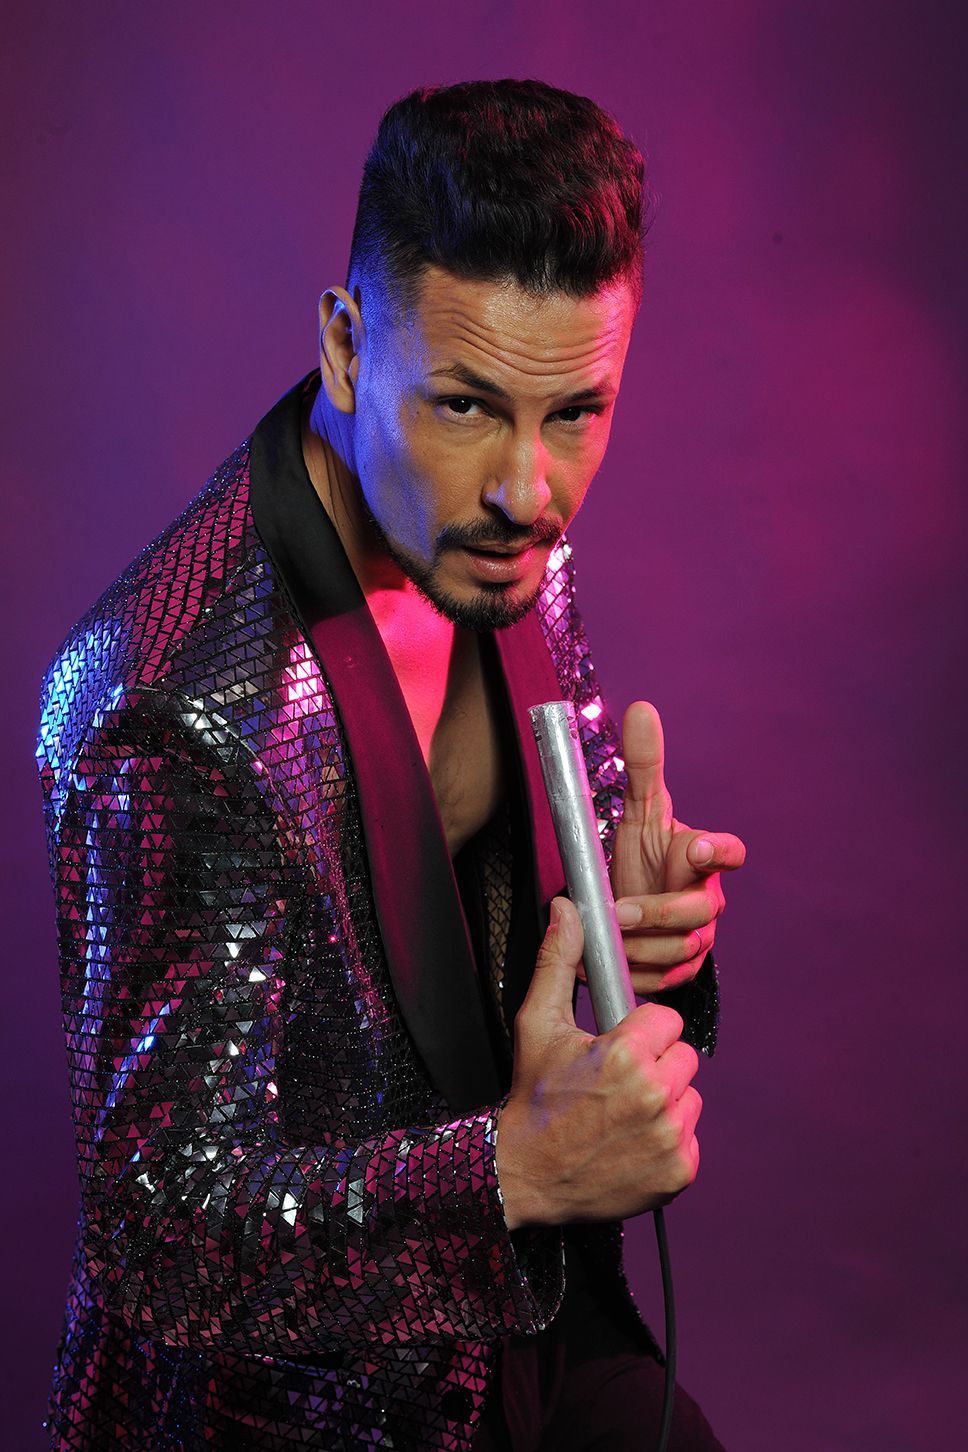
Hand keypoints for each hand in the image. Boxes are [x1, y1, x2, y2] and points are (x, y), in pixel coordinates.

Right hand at [496, 898, 701, 1230]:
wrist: (525, 1174)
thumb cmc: (534, 1096)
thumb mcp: (538, 1025)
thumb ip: (558, 961)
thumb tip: (566, 909)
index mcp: (627, 1054)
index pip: (667, 1020)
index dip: (639, 1032)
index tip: (615, 1048)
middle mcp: (654, 1094)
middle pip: (684, 1057)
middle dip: (655, 1065)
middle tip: (616, 1083)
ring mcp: (670, 1136)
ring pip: (689, 1096)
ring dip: (665, 1101)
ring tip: (623, 1113)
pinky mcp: (678, 1171)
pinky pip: (691, 1139)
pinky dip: (668, 1141)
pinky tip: (632, 1142)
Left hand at [600, 701, 745, 996]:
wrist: (636, 901)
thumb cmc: (646, 851)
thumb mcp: (640, 807)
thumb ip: (644, 762)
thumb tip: (641, 708)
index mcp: (703, 856)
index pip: (729, 851)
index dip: (718, 852)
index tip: (696, 850)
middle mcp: (708, 897)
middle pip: (700, 912)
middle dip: (658, 912)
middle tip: (619, 912)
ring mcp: (700, 936)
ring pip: (681, 950)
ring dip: (640, 948)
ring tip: (605, 938)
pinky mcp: (683, 969)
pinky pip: (665, 981)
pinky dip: (635, 976)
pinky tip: (609, 965)